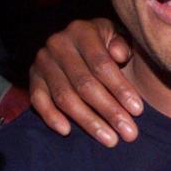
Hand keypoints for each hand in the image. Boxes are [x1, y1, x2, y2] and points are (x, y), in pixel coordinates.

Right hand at [30, 19, 142, 146]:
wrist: (78, 40)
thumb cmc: (106, 43)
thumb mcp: (118, 35)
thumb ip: (123, 43)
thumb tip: (120, 54)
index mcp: (82, 31)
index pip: (102, 65)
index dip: (120, 89)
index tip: (138, 111)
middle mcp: (58, 44)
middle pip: (85, 85)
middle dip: (109, 111)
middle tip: (129, 133)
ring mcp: (43, 61)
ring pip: (65, 97)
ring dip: (88, 122)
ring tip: (110, 140)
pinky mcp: (33, 77)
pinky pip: (38, 100)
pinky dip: (51, 117)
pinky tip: (68, 131)